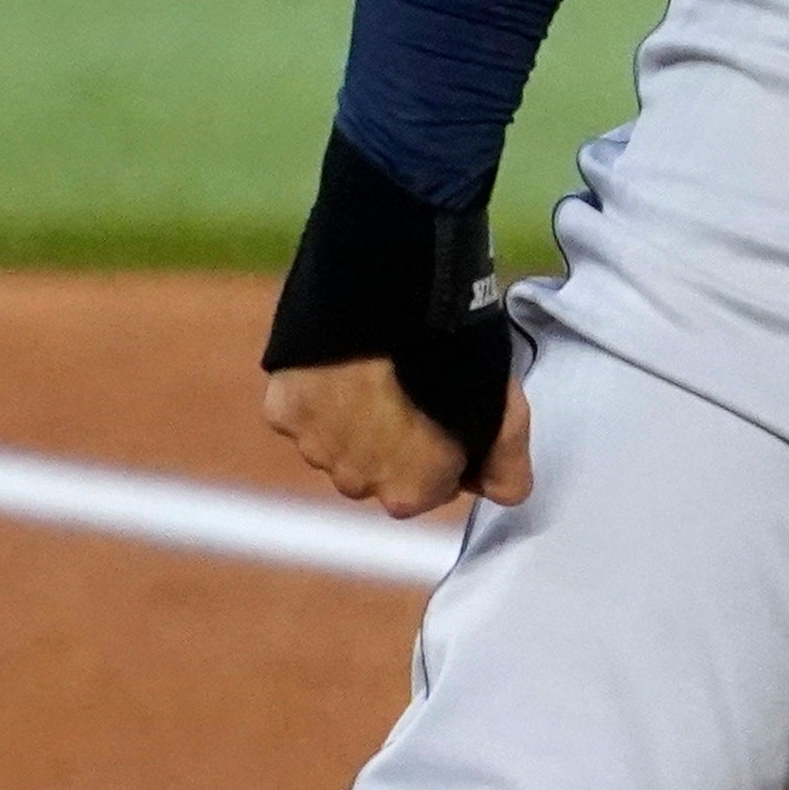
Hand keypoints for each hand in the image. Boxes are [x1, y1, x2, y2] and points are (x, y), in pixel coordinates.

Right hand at [263, 354, 534, 514]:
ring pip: (337, 443)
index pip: (428, 489)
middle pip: (378, 470)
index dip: (442, 453)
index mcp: (409, 495)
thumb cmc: (454, 353)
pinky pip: (302, 410)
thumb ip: (507, 467)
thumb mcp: (504, 413)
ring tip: (377, 371)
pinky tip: (342, 361)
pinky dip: (318, 393)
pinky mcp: (281, 407)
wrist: (390, 294)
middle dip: (393, 443)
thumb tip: (501, 491)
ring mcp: (313, 446)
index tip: (448, 417)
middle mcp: (355, 483)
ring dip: (352, 420)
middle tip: (411, 390)